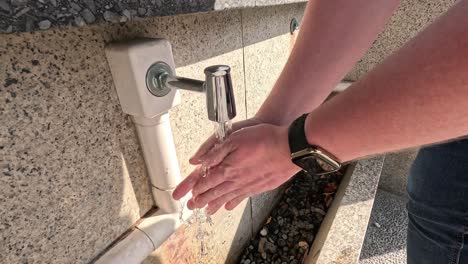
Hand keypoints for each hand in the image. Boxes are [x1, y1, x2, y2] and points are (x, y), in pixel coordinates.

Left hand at [172, 123, 300, 214]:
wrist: (290, 148)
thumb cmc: (264, 139)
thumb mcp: (234, 137)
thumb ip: (215, 151)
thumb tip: (199, 161)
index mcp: (227, 168)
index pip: (206, 181)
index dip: (195, 188)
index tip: (188, 195)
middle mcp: (236, 180)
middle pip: (214, 192)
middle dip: (202, 200)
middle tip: (192, 207)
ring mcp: (248, 185)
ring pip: (227, 197)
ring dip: (215, 204)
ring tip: (207, 211)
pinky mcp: (259, 186)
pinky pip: (241, 197)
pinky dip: (233, 203)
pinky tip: (229, 206)